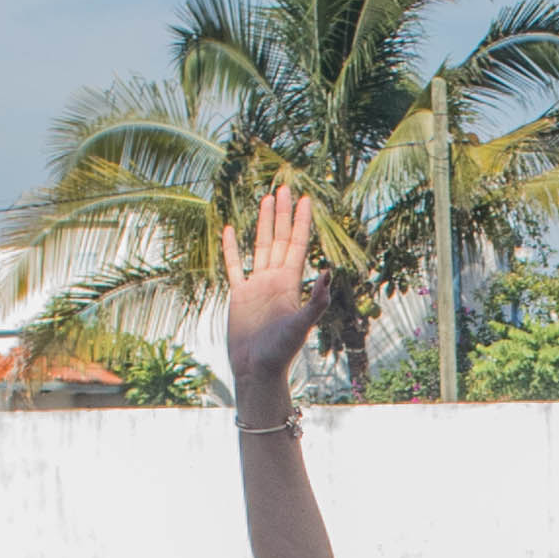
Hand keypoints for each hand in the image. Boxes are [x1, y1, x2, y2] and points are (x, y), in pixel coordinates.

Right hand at [226, 189, 323, 396]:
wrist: (257, 370)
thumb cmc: (280, 351)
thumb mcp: (300, 324)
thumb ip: (315, 300)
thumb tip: (328, 271)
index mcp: (290, 283)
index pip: (297, 244)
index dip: (301, 221)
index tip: (305, 199)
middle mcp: (275, 280)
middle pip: (280, 238)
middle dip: (283, 213)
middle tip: (285, 187)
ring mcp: (257, 286)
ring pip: (261, 246)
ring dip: (264, 223)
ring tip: (266, 198)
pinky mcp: (239, 295)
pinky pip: (235, 266)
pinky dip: (232, 248)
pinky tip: (230, 230)